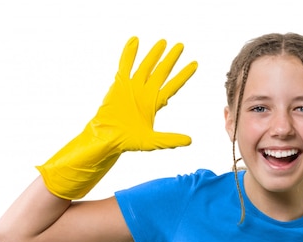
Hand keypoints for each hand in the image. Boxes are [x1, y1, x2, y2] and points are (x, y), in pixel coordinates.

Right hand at [37, 37, 197, 199]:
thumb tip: (190, 141)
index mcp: (155, 103)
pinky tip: (135, 40)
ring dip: (154, 54)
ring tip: (163, 41)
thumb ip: (171, 140)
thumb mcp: (154, 141)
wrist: (108, 138)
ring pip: (146, 66)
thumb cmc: (129, 141)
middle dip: (171, 59)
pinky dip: (129, 53)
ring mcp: (133, 86)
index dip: (184, 75)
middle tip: (181, 46)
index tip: (195, 64)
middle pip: (162, 71)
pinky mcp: (119, 84)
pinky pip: (125, 65)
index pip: (173, 85)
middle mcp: (146, 92)